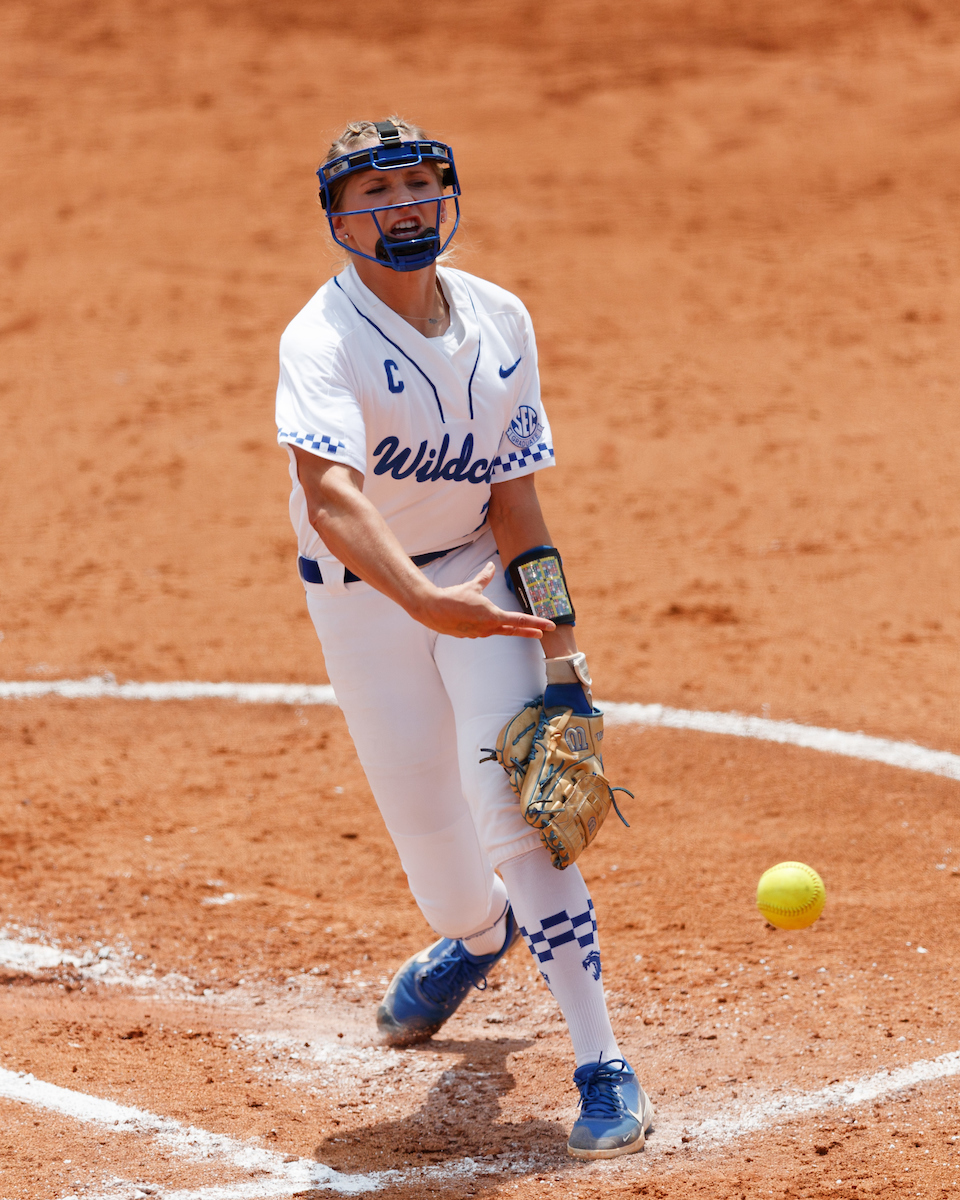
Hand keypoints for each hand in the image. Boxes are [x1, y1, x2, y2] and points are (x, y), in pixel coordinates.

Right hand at [411, 562, 555, 639]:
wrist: (432, 610)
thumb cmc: (453, 597)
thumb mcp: (473, 586)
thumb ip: (485, 577)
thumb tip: (491, 565)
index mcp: (492, 616)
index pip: (520, 620)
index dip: (537, 623)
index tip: (549, 626)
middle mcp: (488, 628)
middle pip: (513, 630)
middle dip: (529, 631)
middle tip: (544, 632)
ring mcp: (479, 634)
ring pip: (499, 631)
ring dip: (509, 629)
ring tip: (519, 628)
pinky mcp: (470, 635)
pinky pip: (484, 631)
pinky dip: (489, 626)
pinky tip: (484, 622)